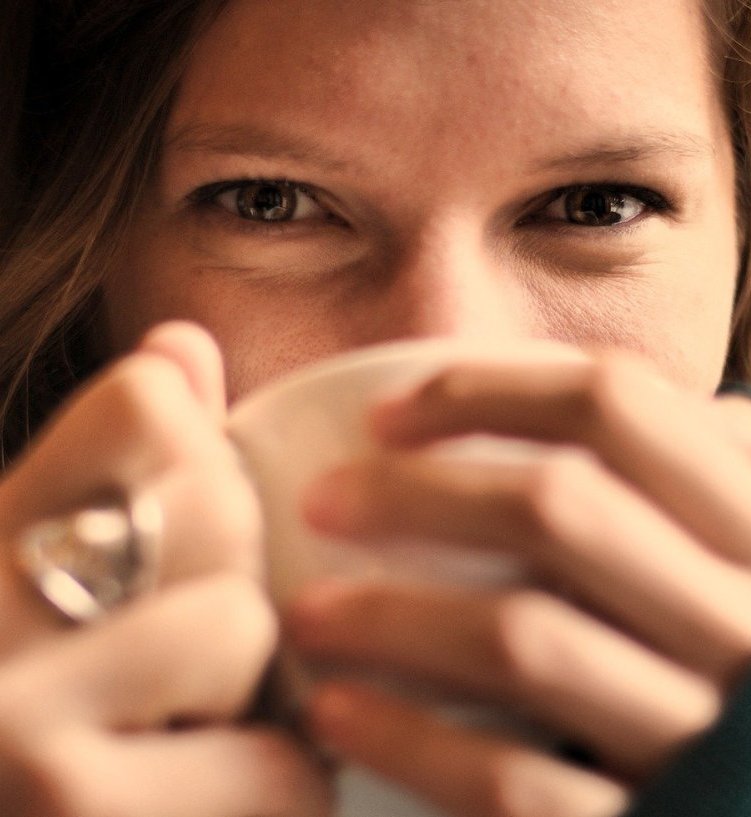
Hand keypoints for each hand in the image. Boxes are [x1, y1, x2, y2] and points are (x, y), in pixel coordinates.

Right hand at [0, 322, 330, 816]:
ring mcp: (6, 718)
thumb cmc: (69, 709)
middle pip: (214, 499)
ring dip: (249, 696)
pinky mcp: (68, 814)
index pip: (146, 398)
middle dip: (234, 582)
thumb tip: (184, 338)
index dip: (203, 459)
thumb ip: (132, 452)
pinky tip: (196, 803)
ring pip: (240, 624)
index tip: (180, 539)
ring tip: (178, 740)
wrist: (32, 804)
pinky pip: (273, 763)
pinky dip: (271, 790)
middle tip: (182, 663)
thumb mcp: (73, 564)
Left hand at [287, 350, 750, 816]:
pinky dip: (411, 742)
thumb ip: (667, 468)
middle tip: (320, 502)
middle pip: (555, 508)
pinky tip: (336, 713)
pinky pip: (515, 783)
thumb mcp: (716, 544)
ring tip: (305, 614)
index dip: (485, 391)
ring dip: (390, 619)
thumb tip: (588, 382)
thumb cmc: (709, 638)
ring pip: (524, 642)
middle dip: (412, 495)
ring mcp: (701, 729)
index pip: (613, 403)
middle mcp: (739, 616)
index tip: (381, 416)